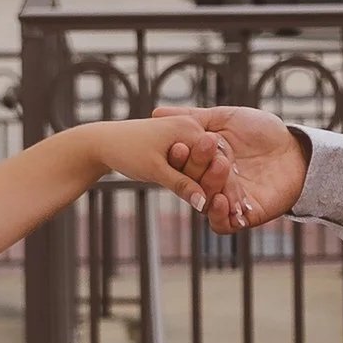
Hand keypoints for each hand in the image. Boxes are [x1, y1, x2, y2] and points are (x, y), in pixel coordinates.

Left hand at [89, 116, 248, 217]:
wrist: (102, 141)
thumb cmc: (126, 151)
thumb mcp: (155, 170)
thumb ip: (181, 185)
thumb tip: (203, 205)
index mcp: (190, 128)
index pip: (218, 159)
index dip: (228, 186)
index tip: (237, 210)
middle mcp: (192, 129)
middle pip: (216, 161)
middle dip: (226, 187)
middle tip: (240, 213)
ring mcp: (186, 136)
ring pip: (206, 165)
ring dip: (215, 185)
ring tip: (229, 210)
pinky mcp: (178, 145)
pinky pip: (195, 165)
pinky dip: (200, 181)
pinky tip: (207, 199)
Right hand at [155, 105, 305, 234]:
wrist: (297, 153)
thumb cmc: (264, 132)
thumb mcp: (227, 118)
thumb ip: (195, 118)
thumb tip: (156, 112)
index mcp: (203, 160)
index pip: (182, 162)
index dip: (178, 155)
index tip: (175, 145)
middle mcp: (210, 182)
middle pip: (191, 181)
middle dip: (195, 167)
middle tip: (205, 149)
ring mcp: (226, 200)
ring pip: (205, 202)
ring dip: (208, 187)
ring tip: (221, 168)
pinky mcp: (242, 217)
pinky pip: (222, 224)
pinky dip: (219, 215)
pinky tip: (222, 199)